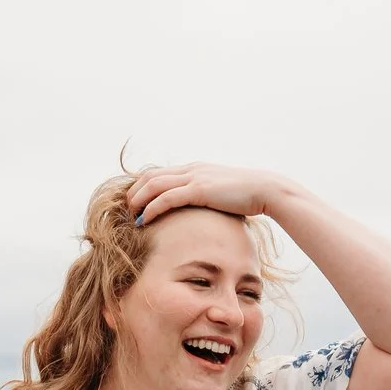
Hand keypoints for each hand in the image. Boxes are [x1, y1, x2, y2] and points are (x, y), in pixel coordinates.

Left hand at [124, 163, 293, 226]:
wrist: (266, 190)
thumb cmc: (247, 196)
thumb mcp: (222, 194)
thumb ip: (208, 198)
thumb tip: (201, 214)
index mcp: (194, 169)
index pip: (158, 173)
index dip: (141, 187)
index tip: (133, 204)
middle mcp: (190, 169)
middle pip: (149, 176)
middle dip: (133, 193)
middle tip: (124, 211)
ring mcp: (194, 177)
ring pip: (153, 184)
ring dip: (137, 200)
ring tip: (129, 216)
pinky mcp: (199, 190)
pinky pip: (166, 198)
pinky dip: (151, 208)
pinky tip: (143, 220)